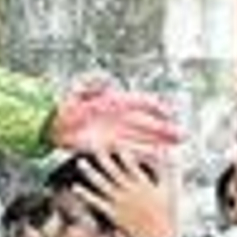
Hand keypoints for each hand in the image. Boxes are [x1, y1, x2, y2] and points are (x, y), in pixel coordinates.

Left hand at [50, 77, 178, 158]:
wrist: (55, 124)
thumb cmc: (67, 106)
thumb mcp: (78, 91)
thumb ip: (91, 84)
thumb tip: (103, 78)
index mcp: (114, 101)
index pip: (140, 102)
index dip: (154, 106)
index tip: (169, 112)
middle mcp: (119, 117)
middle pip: (146, 123)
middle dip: (164, 129)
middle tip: (181, 135)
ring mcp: (117, 132)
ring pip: (142, 138)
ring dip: (158, 144)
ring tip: (175, 148)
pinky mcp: (110, 145)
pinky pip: (130, 150)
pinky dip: (143, 154)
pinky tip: (155, 158)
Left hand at [75, 150, 180, 236]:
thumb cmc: (168, 214)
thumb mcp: (171, 189)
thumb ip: (169, 169)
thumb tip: (168, 151)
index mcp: (144, 184)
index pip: (131, 163)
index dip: (121, 151)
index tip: (112, 140)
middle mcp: (130, 191)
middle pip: (113, 171)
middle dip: (102, 157)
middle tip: (91, 146)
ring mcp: (121, 203)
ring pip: (103, 184)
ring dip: (91, 173)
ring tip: (80, 162)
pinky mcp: (114, 214)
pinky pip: (98, 203)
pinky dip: (86, 195)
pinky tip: (76, 187)